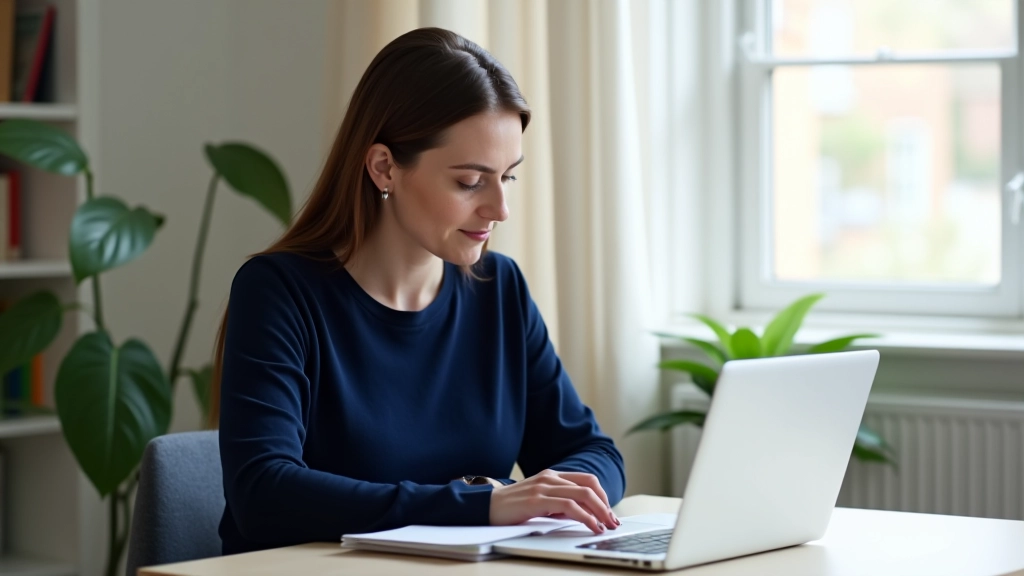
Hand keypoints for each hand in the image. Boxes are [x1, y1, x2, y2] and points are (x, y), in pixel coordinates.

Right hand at [489, 469, 619, 533]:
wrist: (486, 506)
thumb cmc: (513, 506)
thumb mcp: (541, 501)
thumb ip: (560, 504)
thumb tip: (582, 515)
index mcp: (552, 475)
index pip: (587, 480)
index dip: (602, 496)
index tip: (608, 513)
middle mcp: (550, 477)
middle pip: (589, 486)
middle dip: (605, 506)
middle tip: (613, 522)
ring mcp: (544, 487)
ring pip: (583, 495)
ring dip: (600, 512)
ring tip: (606, 526)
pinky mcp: (537, 500)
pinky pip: (569, 507)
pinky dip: (586, 517)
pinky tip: (591, 526)